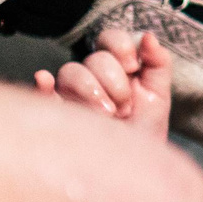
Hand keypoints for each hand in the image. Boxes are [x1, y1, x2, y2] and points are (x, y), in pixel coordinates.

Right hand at [33, 26, 172, 140]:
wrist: (134, 165)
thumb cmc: (145, 128)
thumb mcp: (159, 95)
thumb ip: (158, 63)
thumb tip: (148, 36)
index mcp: (116, 65)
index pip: (110, 38)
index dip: (120, 46)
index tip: (133, 67)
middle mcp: (91, 75)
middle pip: (93, 58)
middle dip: (114, 81)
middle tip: (126, 107)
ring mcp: (73, 93)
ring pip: (70, 72)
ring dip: (91, 90)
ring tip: (107, 115)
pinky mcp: (59, 112)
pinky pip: (43, 93)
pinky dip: (43, 84)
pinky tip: (45, 80)